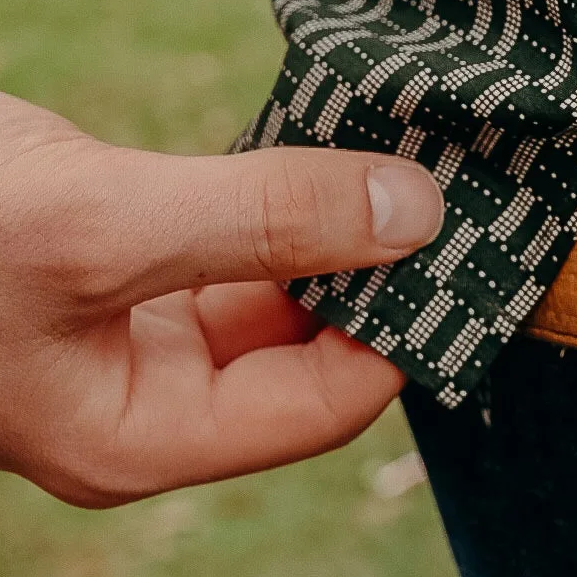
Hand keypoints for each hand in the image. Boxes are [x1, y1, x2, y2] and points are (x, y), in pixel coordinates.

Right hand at [0, 89, 441, 505]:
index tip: (472, 237)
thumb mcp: (105, 224)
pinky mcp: (112, 260)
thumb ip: (258, 220)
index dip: (403, 326)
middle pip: (305, 348)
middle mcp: (139, 397)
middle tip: (458, 182)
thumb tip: (416, 212)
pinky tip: (329, 139)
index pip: (324, 403)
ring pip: (269, 284)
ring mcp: (123, 329)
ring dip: (332, 223)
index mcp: (137, 437)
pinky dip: (277, 195)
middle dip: (377, 269)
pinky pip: (227, 238)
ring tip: (414, 153)